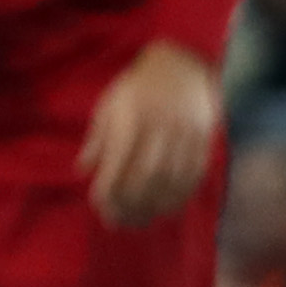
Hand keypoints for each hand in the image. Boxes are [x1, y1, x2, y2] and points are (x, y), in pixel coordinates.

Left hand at [78, 40, 220, 229]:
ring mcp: (184, 135)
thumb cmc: (137, 86)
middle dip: (130, 204)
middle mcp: (159, 129)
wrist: (182, 64)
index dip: (108, 188)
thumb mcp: (109, 104)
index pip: (118, 163)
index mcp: (131, 120)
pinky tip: (167, 208)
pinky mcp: (203, 139)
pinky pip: (194, 174)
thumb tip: (82, 169)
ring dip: (154, 206)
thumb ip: (98, 138)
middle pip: (145, 177)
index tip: (99, 204)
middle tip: (118, 222)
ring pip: (170, 180)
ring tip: (140, 221)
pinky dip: (180, 196)